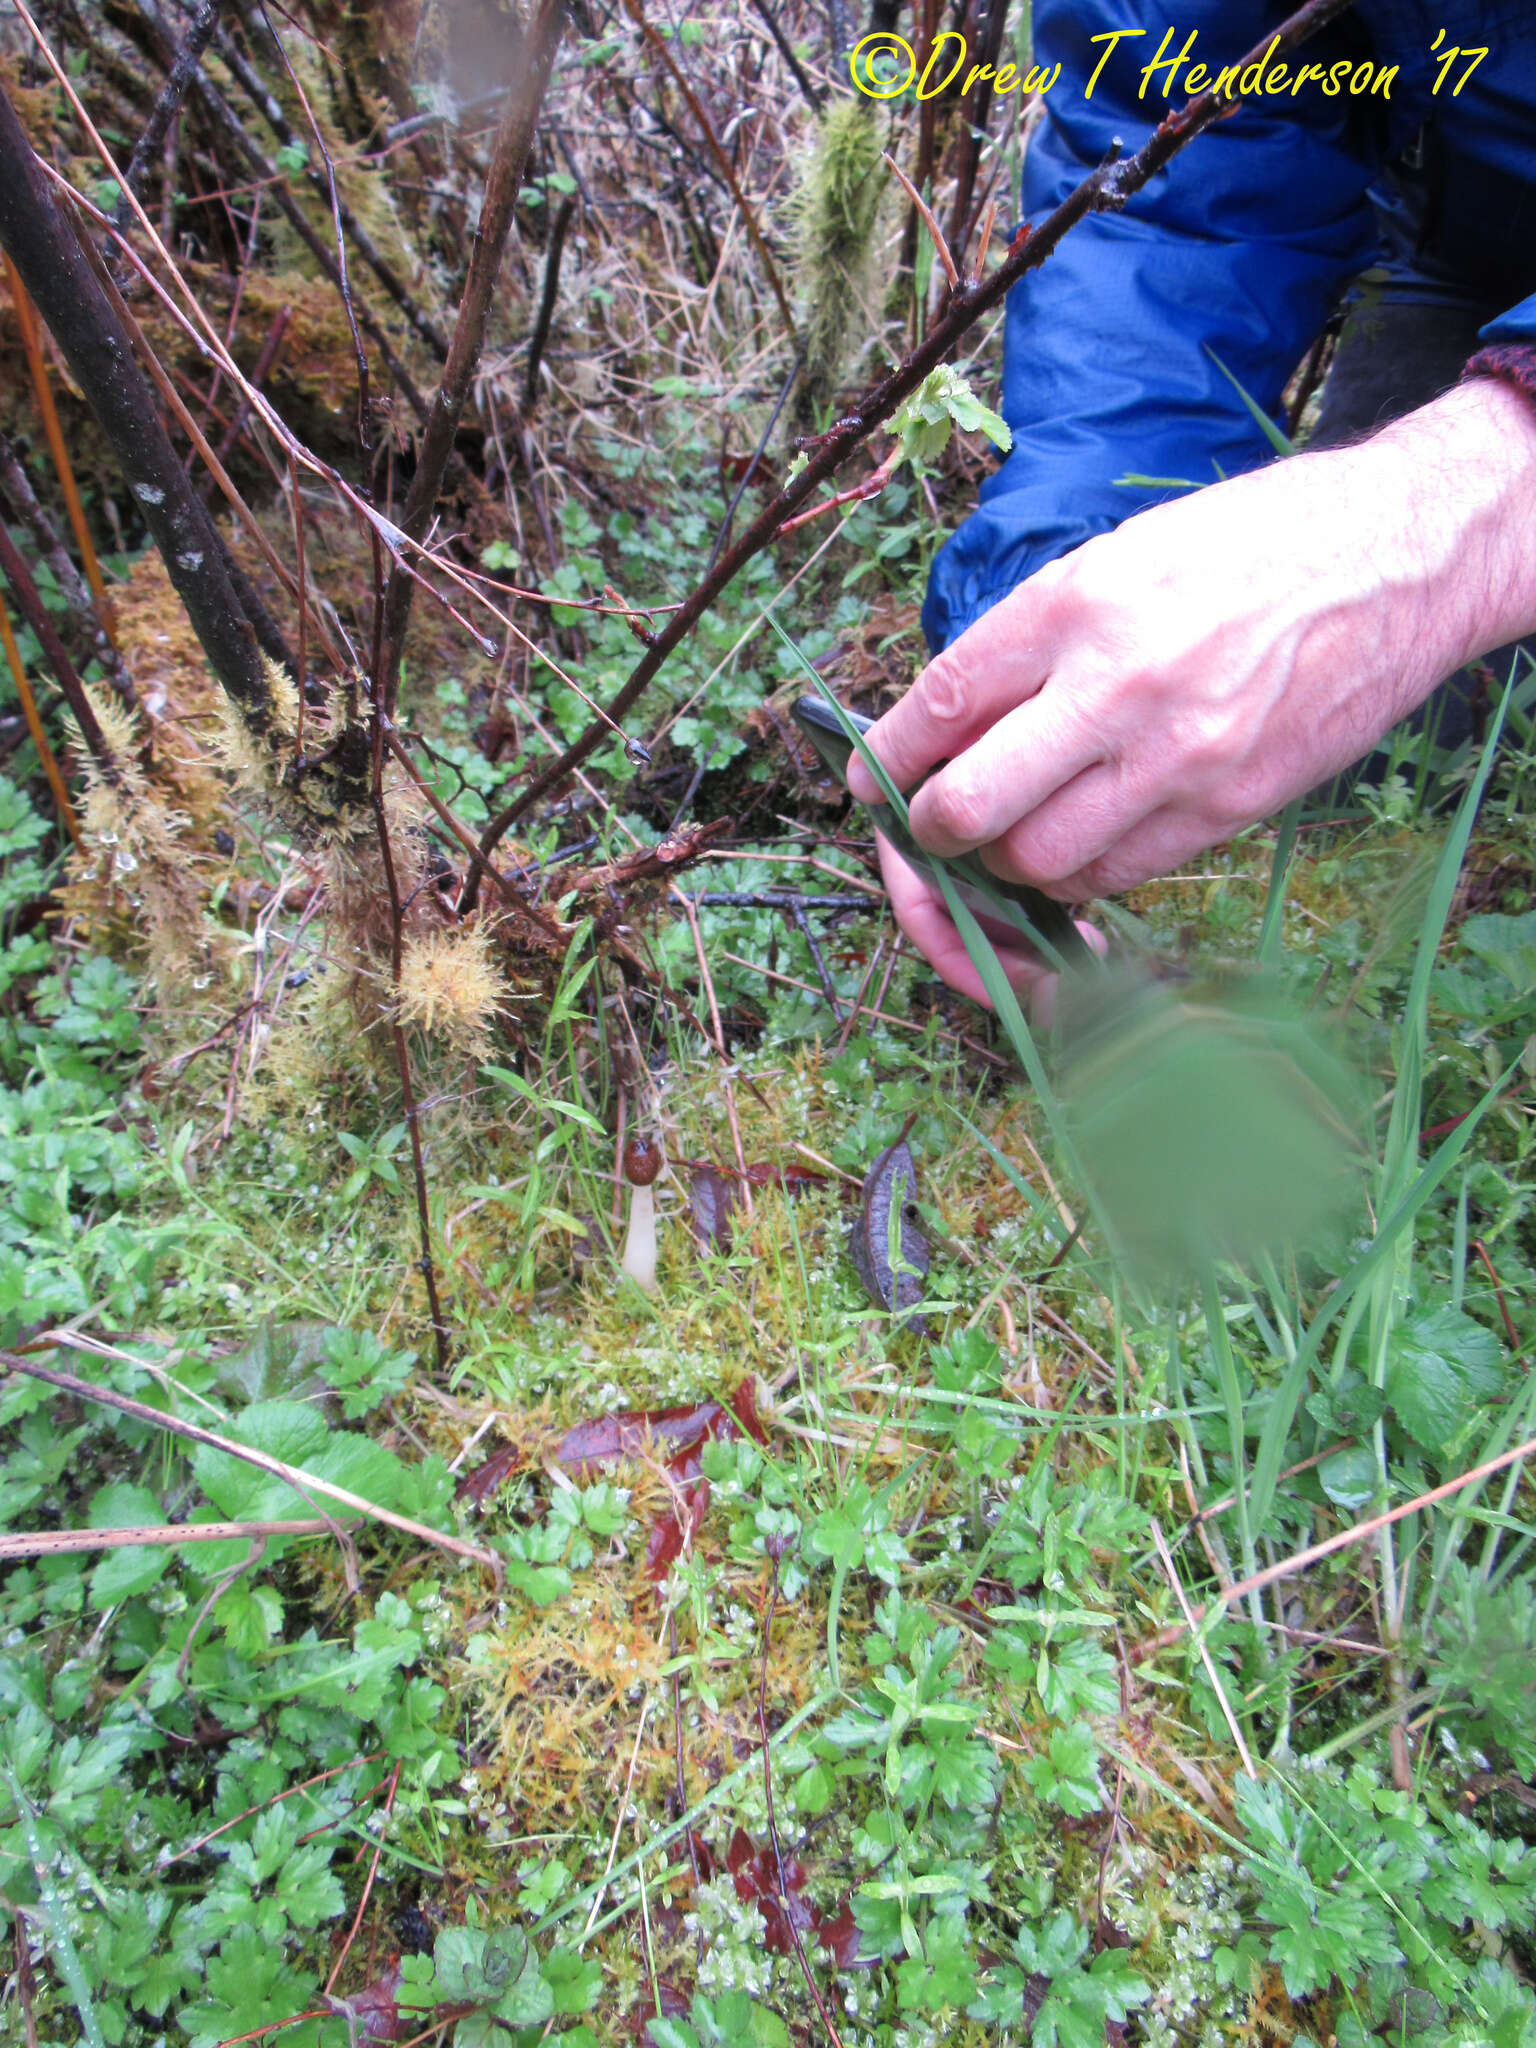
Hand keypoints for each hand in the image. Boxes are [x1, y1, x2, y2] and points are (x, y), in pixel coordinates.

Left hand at [853, 380, 1535, 990]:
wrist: (1398, 557)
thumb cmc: (1250, 544)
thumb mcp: (1121, 556)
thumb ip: (1032, 641)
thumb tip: (946, 723)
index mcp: (1078, 602)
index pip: (943, 701)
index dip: (889, 757)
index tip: (871, 780)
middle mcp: (1120, 684)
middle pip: (972, 807)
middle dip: (932, 831)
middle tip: (932, 824)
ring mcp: (1180, 755)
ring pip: (1039, 862)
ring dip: (1006, 861)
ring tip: (1014, 828)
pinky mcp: (1230, 805)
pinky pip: (1118, 874)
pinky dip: (1079, 872)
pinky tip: (1082, 836)